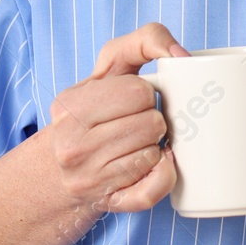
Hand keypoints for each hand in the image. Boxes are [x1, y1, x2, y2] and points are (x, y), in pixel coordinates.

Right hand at [47, 22, 190, 214]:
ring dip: (155, 145)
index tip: (134, 101)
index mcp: (70, 106)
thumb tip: (182, 55)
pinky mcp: (108, 204)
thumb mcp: (112, 66)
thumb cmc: (98, 109)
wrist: (63, 167)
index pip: (139, 92)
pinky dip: (162, 175)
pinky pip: (153, 188)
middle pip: (152, 123)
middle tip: (136, 124)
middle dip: (153, 120)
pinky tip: (150, 166)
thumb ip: (145, 40)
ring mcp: (86, 179)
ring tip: (137, 144)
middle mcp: (71, 145)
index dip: (147, 94)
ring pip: (155, 153)